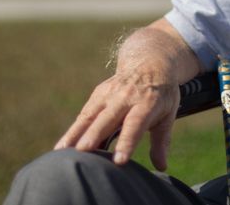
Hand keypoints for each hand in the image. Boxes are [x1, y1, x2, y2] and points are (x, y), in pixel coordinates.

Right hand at [54, 67, 180, 170]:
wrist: (149, 61)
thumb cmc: (161, 94)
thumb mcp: (168, 114)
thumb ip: (162, 141)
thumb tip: (161, 167)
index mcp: (147, 103)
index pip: (135, 124)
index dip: (127, 142)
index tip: (119, 160)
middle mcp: (125, 97)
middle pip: (107, 119)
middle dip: (94, 135)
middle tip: (83, 152)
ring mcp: (109, 94)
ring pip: (90, 115)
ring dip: (75, 133)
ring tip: (61, 152)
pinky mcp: (99, 93)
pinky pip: (85, 114)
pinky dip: (74, 129)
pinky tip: (63, 146)